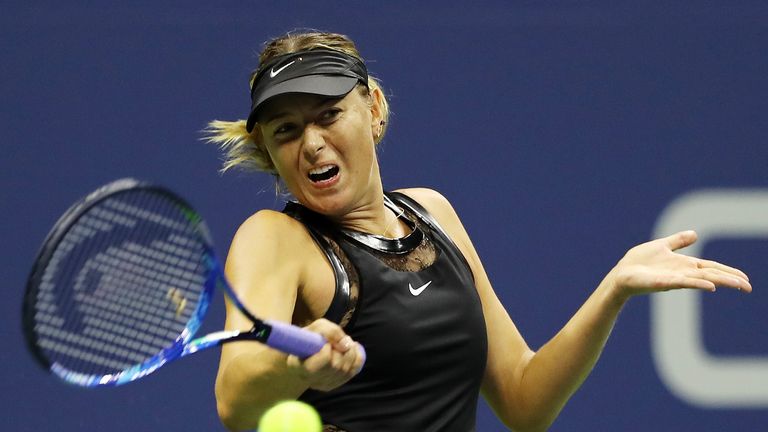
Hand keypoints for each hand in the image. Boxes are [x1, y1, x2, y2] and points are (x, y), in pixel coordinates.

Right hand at [286, 318, 363, 391]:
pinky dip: (357, 358)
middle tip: (338, 340)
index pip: (325, 359)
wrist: (302, 355)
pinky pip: (353, 372)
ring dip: (350, 352)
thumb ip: (330, 332)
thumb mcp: (315, 328)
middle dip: (342, 349)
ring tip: (344, 343)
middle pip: (337, 365)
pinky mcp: (333, 385)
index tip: (326, 343)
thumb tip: (346, 343)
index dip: (329, 348)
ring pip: (346, 370)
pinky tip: (353, 349)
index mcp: (299, 365)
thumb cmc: (307, 339)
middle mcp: (311, 379)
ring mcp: (323, 385)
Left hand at [606, 230, 751, 301]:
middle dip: (730, 280)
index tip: (745, 278)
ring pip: (702, 280)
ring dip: (720, 282)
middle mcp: (682, 273)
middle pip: (711, 275)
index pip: (711, 268)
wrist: (620, 273)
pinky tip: (711, 286)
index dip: (728, 272)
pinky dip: (698, 284)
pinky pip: (683, 282)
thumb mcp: (661, 246)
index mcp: (684, 265)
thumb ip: (678, 241)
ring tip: (738, 285)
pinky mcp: (663, 282)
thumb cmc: (638, 262)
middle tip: (748, 287)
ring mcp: (674, 279)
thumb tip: (695, 234)